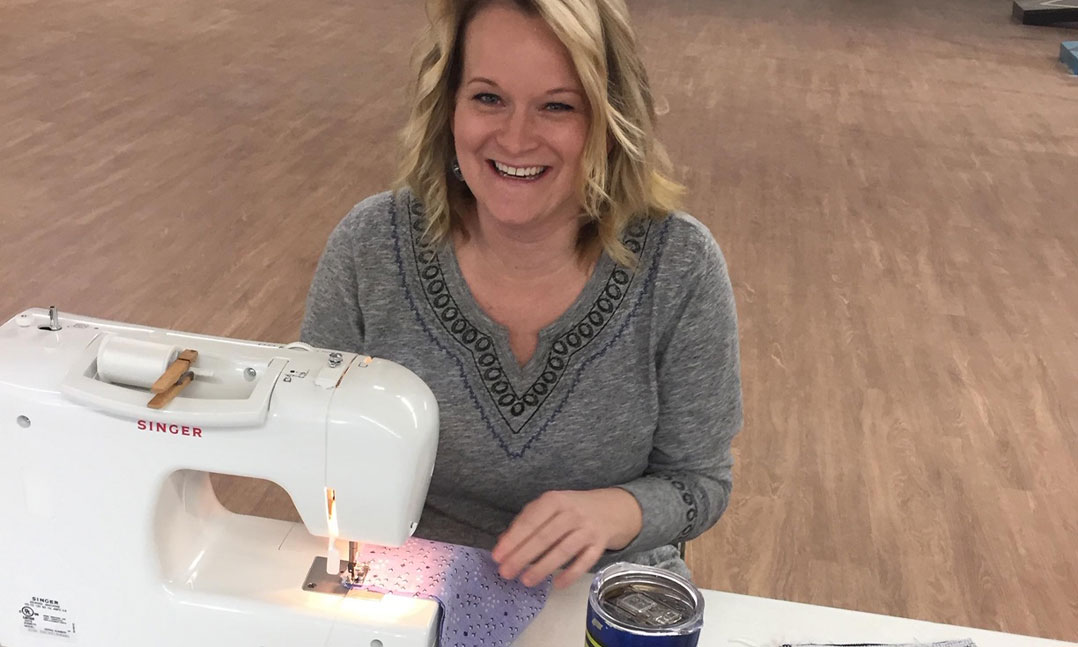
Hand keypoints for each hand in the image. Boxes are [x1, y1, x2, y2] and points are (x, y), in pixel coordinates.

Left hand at [491, 488, 641, 588]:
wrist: (609, 508)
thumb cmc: (570, 509)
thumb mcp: (549, 506)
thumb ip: (527, 521)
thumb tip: (504, 543)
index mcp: (555, 500)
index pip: (530, 521)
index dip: (513, 540)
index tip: (497, 556)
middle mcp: (572, 513)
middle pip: (545, 537)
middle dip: (523, 556)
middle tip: (506, 572)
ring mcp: (587, 529)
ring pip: (564, 550)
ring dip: (543, 567)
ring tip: (526, 581)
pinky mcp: (599, 545)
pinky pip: (585, 562)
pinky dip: (571, 574)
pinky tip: (557, 584)